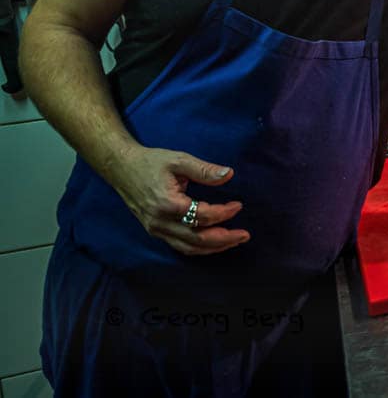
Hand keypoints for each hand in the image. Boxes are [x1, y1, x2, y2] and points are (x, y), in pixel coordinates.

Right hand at [109, 143, 248, 255]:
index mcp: (167, 204)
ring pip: (189, 247)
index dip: (224, 213)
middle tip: (245, 235)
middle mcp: (160, 222)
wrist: (122, 169)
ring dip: (214, 247)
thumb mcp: (179, 160)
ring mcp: (156, 229)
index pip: (203, 216)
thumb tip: (228, 175)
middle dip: (224, 239)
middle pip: (198, 239)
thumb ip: (204, 169)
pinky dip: (198, 248)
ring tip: (234, 241)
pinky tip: (213, 244)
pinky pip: (179, 246)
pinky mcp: (155, 231)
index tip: (238, 205)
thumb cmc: (151, 162)